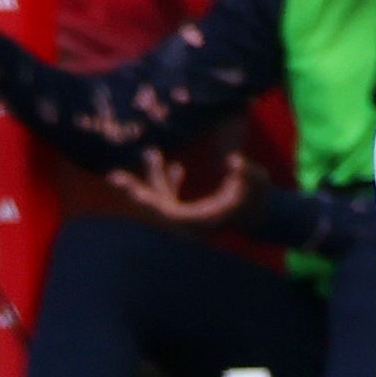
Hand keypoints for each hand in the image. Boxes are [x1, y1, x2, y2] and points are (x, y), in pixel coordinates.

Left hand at [107, 149, 253, 228]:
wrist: (261, 214)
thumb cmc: (258, 198)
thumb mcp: (258, 182)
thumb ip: (247, 172)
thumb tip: (233, 160)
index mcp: (202, 220)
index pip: (172, 214)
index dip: (154, 203)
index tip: (137, 194)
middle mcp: (189, 223)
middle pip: (156, 208)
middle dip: (136, 191)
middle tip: (114, 176)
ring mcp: (186, 219)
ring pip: (162, 200)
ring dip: (154, 178)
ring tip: (151, 153)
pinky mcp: (188, 213)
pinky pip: (170, 199)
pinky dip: (168, 184)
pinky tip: (176, 167)